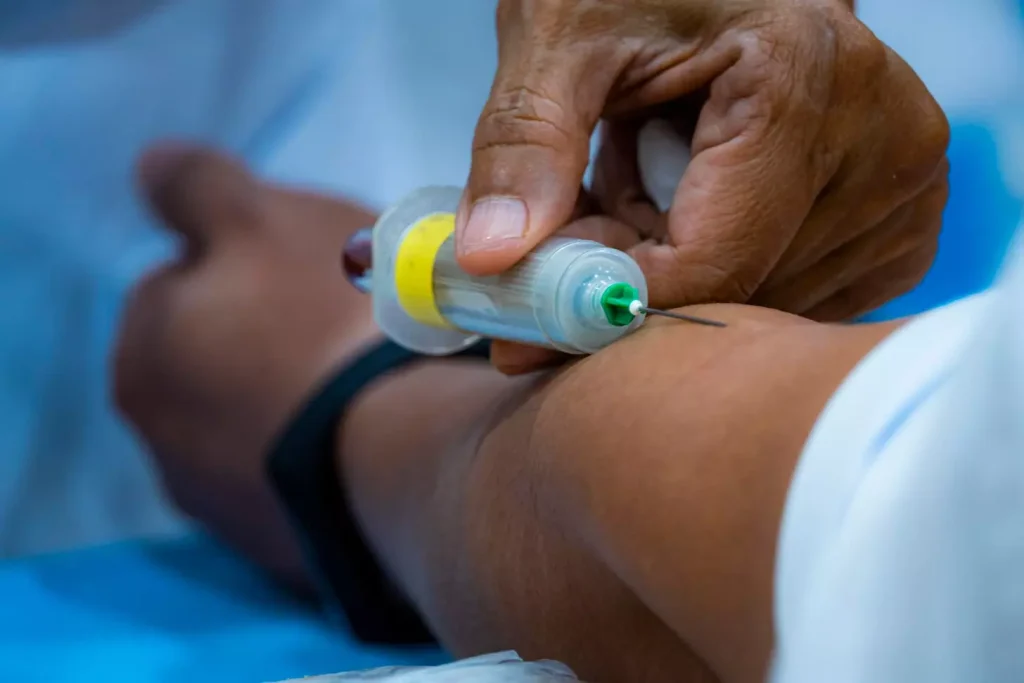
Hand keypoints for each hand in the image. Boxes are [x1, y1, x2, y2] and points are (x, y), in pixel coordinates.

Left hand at [114, 144, 377, 581]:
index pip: (188, 283)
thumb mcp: (256, 216)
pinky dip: (331, 446)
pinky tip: (379, 429)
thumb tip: (149, 166)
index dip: (254, 262)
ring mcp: (227, 505)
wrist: (405, 458)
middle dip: (276, 332)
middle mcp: (164, 440)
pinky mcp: (289, 546)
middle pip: (228, 355)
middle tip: (350, 317)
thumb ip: (193, 184)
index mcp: (144, 354)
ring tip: (375, 374)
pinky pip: (306, 470)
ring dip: (304, 393)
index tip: (314, 266)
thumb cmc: (326, 323)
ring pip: (267, 418)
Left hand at [459, 0, 947, 371]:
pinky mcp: (897, 219)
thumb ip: (524, 142)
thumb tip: (491, 259)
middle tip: (568, 232)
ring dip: (676, 273)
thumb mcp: (561, 35)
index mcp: (810, 74)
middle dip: (637, 281)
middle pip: (739, 290)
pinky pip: (795, 294)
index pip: (714, 259)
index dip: (611, 299)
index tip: (531, 314)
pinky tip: (686, 204)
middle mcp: (887, 138)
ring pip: (762, 303)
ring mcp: (905, 187)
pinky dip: (723, 271)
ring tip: (636, 185)